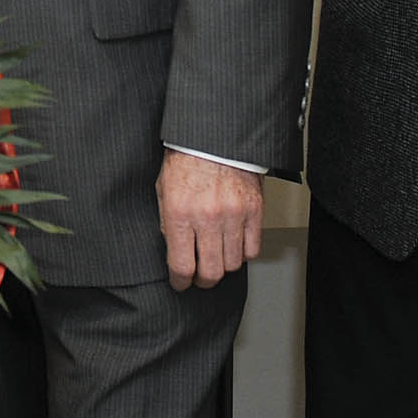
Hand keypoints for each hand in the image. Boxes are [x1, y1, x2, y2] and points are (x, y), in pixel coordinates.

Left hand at [157, 150, 262, 290]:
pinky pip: (252, 248)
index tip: (180, 283)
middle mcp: (207, 217)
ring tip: (216, 259)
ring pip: (233, 264)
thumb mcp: (163, 190)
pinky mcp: (254, 209)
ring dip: (223, 267)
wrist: (212, 135)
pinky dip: (243, 253)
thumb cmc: (185, 159)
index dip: (180, 281)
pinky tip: (233, 245)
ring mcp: (233, 214)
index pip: (181, 265)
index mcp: (180, 213)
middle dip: (202, 281)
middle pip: (210, 272)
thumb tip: (174, 251)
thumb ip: (168, 223)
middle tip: (199, 278)